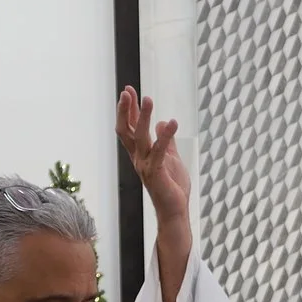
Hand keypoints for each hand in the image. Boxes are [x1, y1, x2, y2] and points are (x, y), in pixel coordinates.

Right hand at [116, 87, 189, 221]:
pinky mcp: (156, 172)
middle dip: (126, 110)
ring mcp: (145, 166)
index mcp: (141, 154)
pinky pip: (160, 151)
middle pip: (127, 130)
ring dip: (143, 117)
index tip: (128, 90)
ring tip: (148, 99)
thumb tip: (162, 122)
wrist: (175, 210)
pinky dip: (165, 136)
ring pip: (140, 137)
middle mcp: (139, 158)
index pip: (131, 127)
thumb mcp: (171, 158)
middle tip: (127, 91)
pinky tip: (172, 122)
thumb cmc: (172, 186)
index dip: (130, 109)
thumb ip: (167, 141)